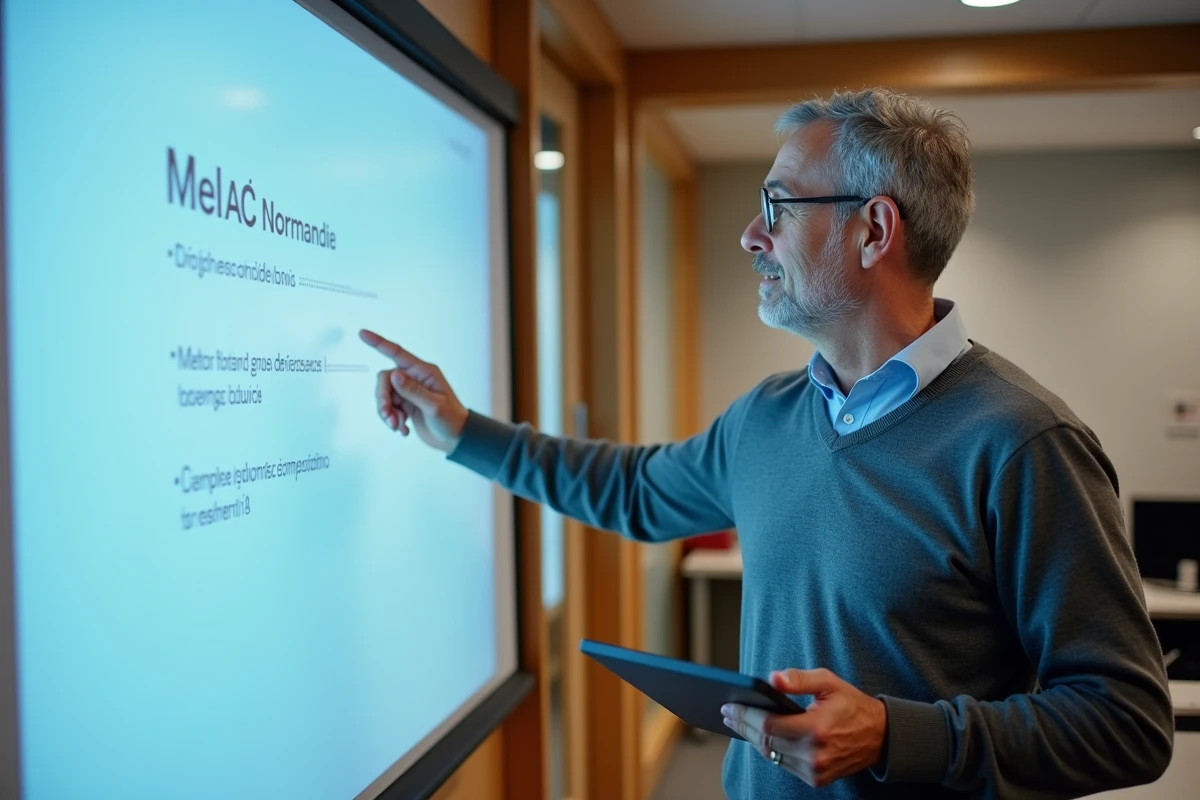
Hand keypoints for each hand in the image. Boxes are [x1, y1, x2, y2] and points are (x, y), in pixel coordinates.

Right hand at [359, 329, 468, 452]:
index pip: (397, 353)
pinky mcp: (406, 405)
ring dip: (387, 413)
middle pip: (385, 379)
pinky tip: (403, 430)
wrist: (455, 438)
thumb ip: (413, 391)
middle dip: (383, 398)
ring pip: (385, 395)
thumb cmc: (452, 419)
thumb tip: (394, 375)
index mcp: (424, 372)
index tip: (362, 334)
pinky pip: (389, 408)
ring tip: (397, 426)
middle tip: (388, 417)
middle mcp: (415, 378)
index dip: (379, 343)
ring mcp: (409, 392)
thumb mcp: (435, 406)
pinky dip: (392, 420)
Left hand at [721, 668, 886, 787]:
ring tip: (739, 723)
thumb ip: (799, 679)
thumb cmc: (851, 705)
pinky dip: (771, 750)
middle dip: (743, 726)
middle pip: (765, 742)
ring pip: (772, 756)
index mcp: (816, 729)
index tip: (729, 706)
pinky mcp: (816, 779)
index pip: (768, 724)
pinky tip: (761, 736)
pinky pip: (784, 765)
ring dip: (753, 739)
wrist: (880, 736)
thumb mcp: (828, 682)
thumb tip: (772, 678)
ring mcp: (815, 770)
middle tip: (728, 713)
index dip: (745, 716)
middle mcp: (814, 754)